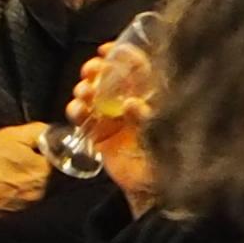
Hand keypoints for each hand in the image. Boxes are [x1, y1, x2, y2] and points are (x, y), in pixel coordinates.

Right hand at [0, 124, 52, 218]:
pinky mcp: (9, 214)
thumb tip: (51, 133)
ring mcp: (24, 206)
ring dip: (19, 177)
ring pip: (30, 185)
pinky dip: (8, 189)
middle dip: (31, 163)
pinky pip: (16, 197)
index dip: (41, 147)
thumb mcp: (9, 135)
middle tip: (9, 154)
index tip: (25, 145)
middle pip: (44, 172)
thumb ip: (37, 131)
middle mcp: (39, 192)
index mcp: (43, 172)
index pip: (56, 156)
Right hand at [66, 43, 159, 205]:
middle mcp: (132, 104)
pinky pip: (83, 117)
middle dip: (98, 70)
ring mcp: (114, 118)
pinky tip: (77, 112)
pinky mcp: (99, 134)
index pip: (140, 70)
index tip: (108, 50)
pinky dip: (76, 111)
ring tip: (83, 94)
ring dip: (84, 89)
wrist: (151, 192)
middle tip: (90, 71)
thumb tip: (130, 103)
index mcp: (153, 99)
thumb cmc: (168, 161)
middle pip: (112, 78)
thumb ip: (147, 119)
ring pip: (94, 94)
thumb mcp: (163, 137)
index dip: (124, 56)